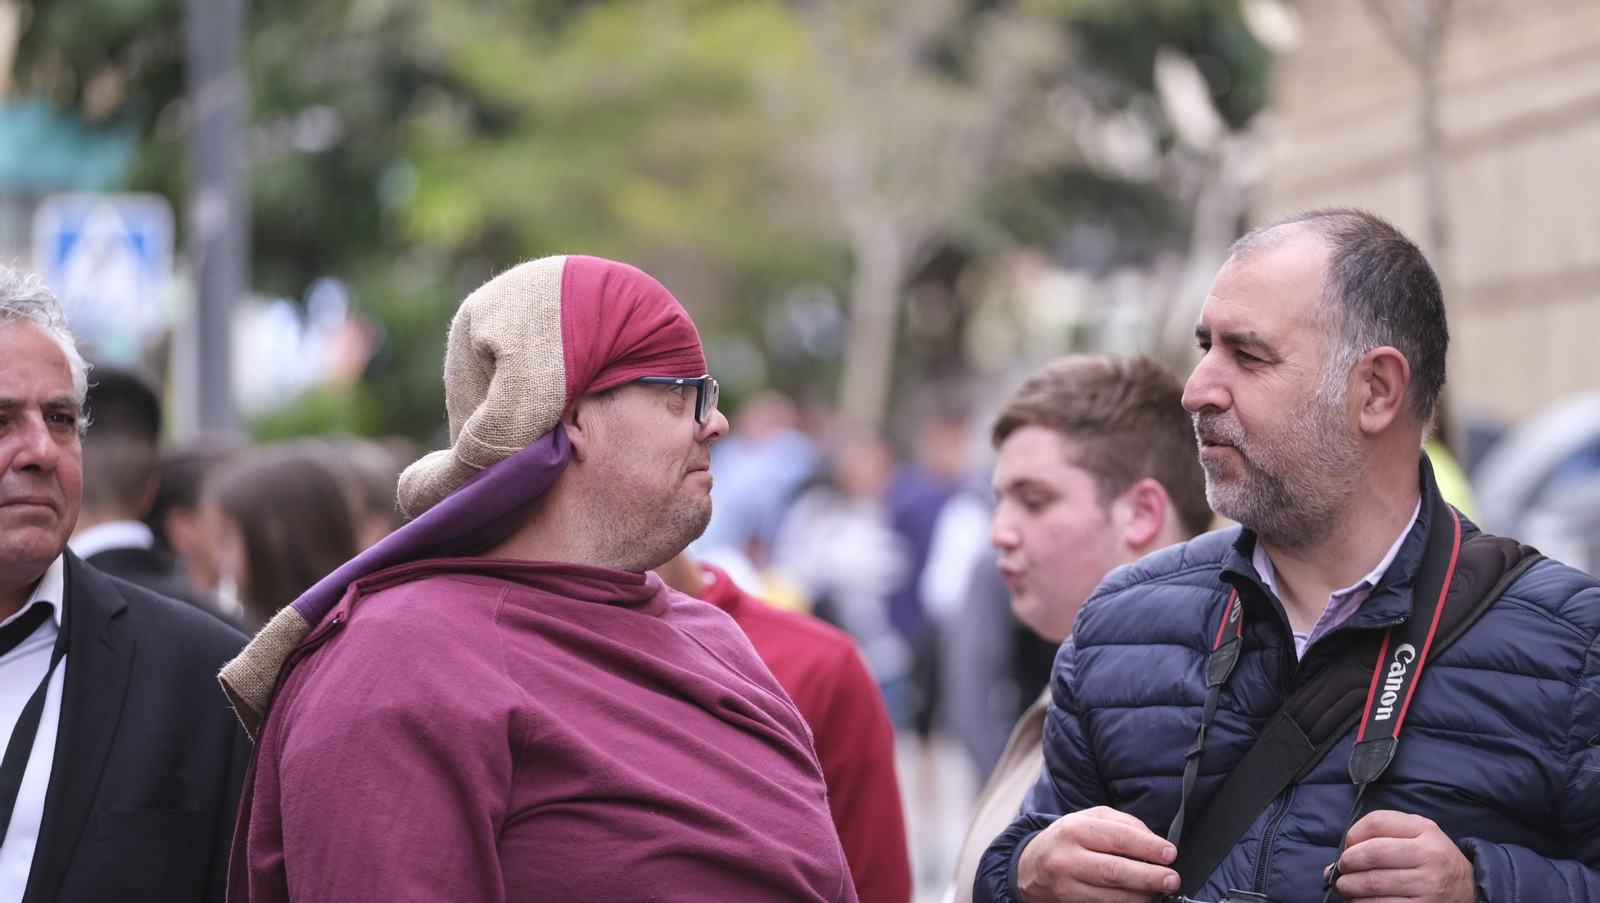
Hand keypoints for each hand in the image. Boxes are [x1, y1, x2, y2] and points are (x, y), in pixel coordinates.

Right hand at [1016, 806, 1178, 902]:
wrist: (1027, 869)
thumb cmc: (1065, 840)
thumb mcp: (1087, 820)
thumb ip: (1121, 823)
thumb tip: (1153, 840)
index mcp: (1074, 830)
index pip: (1118, 837)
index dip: (1148, 846)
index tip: (1170, 853)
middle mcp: (1067, 859)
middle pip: (1115, 870)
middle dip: (1149, 876)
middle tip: (1172, 879)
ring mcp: (1066, 887)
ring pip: (1112, 897)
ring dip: (1141, 896)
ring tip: (1158, 891)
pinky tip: (1138, 899)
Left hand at [1326, 810, 1475, 902]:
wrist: (1469, 889)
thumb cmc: (1432, 859)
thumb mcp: (1417, 835)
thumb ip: (1379, 837)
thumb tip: (1335, 863)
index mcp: (1425, 830)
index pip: (1376, 822)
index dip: (1352, 834)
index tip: (1347, 846)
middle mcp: (1429, 856)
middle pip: (1373, 854)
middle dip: (1347, 863)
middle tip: (1341, 870)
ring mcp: (1429, 886)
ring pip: (1373, 883)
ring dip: (1349, 887)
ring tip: (1346, 887)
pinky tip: (1359, 902)